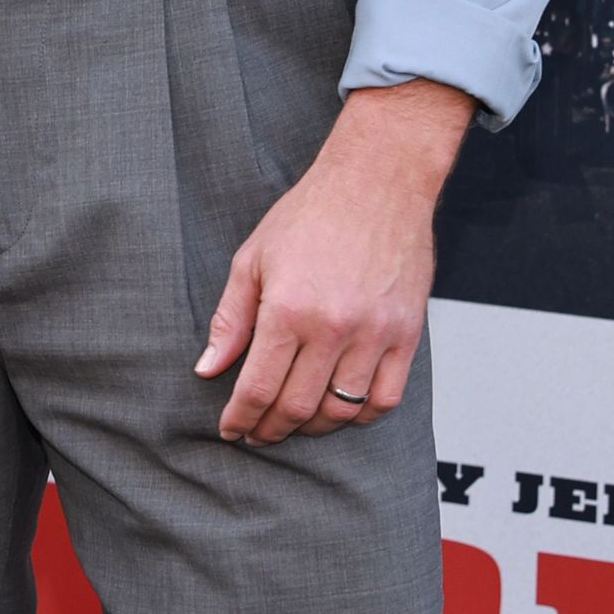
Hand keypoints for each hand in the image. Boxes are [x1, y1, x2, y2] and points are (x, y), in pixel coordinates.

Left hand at [194, 80, 472, 444]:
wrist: (377, 181)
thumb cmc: (312, 213)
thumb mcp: (254, 257)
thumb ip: (231, 318)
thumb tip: (207, 369)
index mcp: (289, 308)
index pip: (259, 388)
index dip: (241, 418)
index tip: (231, 429)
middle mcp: (333, 327)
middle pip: (297, 408)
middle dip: (270, 429)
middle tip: (257, 432)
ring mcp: (374, 334)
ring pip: (340, 411)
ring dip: (312, 427)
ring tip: (294, 420)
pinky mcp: (407, 335)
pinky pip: (384, 399)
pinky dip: (359, 415)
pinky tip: (339, 407)